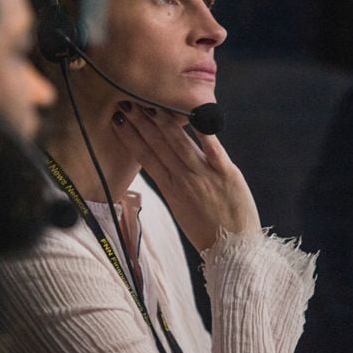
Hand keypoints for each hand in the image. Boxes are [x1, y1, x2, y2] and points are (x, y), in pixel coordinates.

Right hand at [111, 102, 259, 250]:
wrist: (233, 251)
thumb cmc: (207, 232)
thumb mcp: (181, 210)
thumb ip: (172, 185)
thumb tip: (163, 166)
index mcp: (170, 189)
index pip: (145, 158)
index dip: (130, 138)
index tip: (119, 121)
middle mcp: (184, 179)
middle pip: (158, 145)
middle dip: (142, 122)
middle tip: (128, 101)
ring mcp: (205, 175)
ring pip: (179, 143)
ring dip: (163, 121)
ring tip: (151, 102)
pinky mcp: (227, 173)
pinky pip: (213, 147)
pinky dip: (203, 130)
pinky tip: (193, 112)